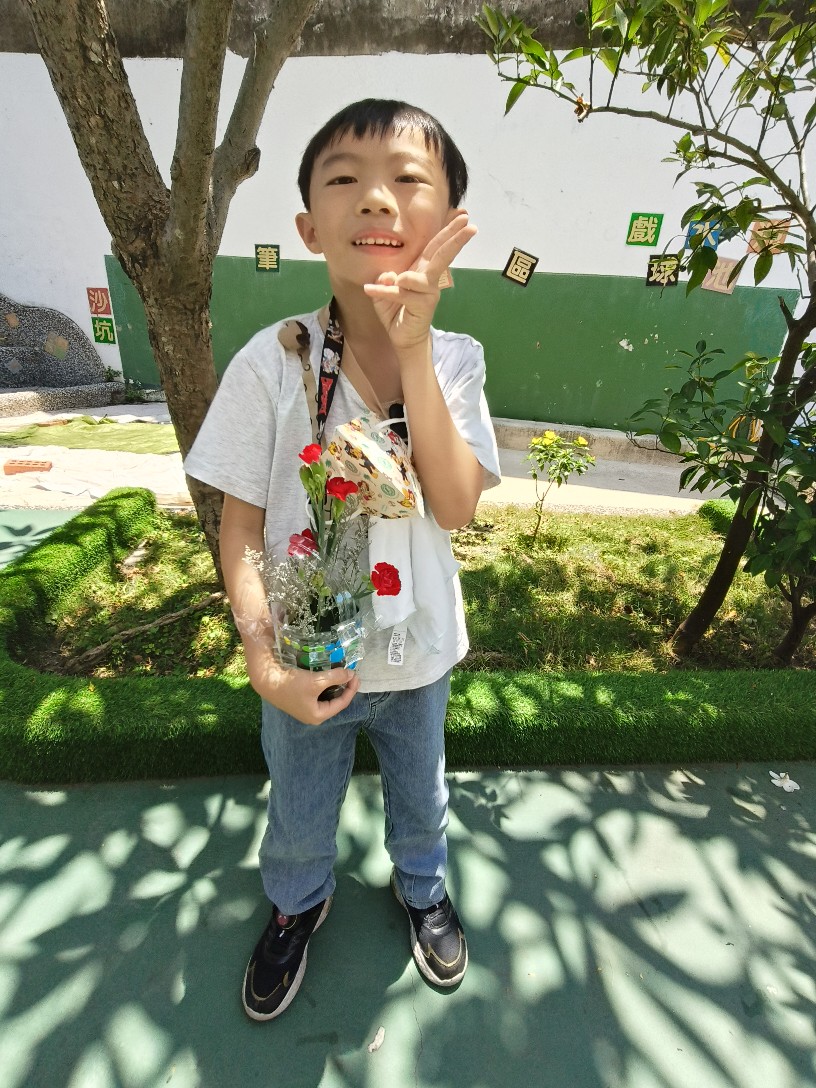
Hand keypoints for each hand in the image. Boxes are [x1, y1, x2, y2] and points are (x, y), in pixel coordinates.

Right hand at [248, 651, 359, 724]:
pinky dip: (325, 683)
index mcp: (318, 715)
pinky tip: (328, 674)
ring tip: (342, 672)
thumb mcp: (316, 681)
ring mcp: (306, 707)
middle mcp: (313, 714)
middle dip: (344, 686)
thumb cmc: (291, 684)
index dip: (351, 689)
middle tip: (350, 673)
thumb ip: (335, 677)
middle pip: (335, 700)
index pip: (342, 703)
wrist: (266, 680)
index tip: (356, 675)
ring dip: (335, 683)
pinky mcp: (301, 698)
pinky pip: (318, 692)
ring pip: (327, 695)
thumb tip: (351, 673)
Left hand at [363, 211, 476, 353]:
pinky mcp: (422, 307)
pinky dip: (385, 293)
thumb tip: (389, 276)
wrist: (402, 338)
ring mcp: (429, 293)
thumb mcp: (384, 290)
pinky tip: (370, 290)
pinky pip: (401, 296)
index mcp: (422, 270)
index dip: (448, 232)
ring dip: (410, 279)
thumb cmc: (396, 311)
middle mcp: (430, 279)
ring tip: (401, 282)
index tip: (463, 216)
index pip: (435, 246)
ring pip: (421, 279)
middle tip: (470, 225)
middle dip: (455, 240)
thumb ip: (384, 279)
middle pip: (442, 255)